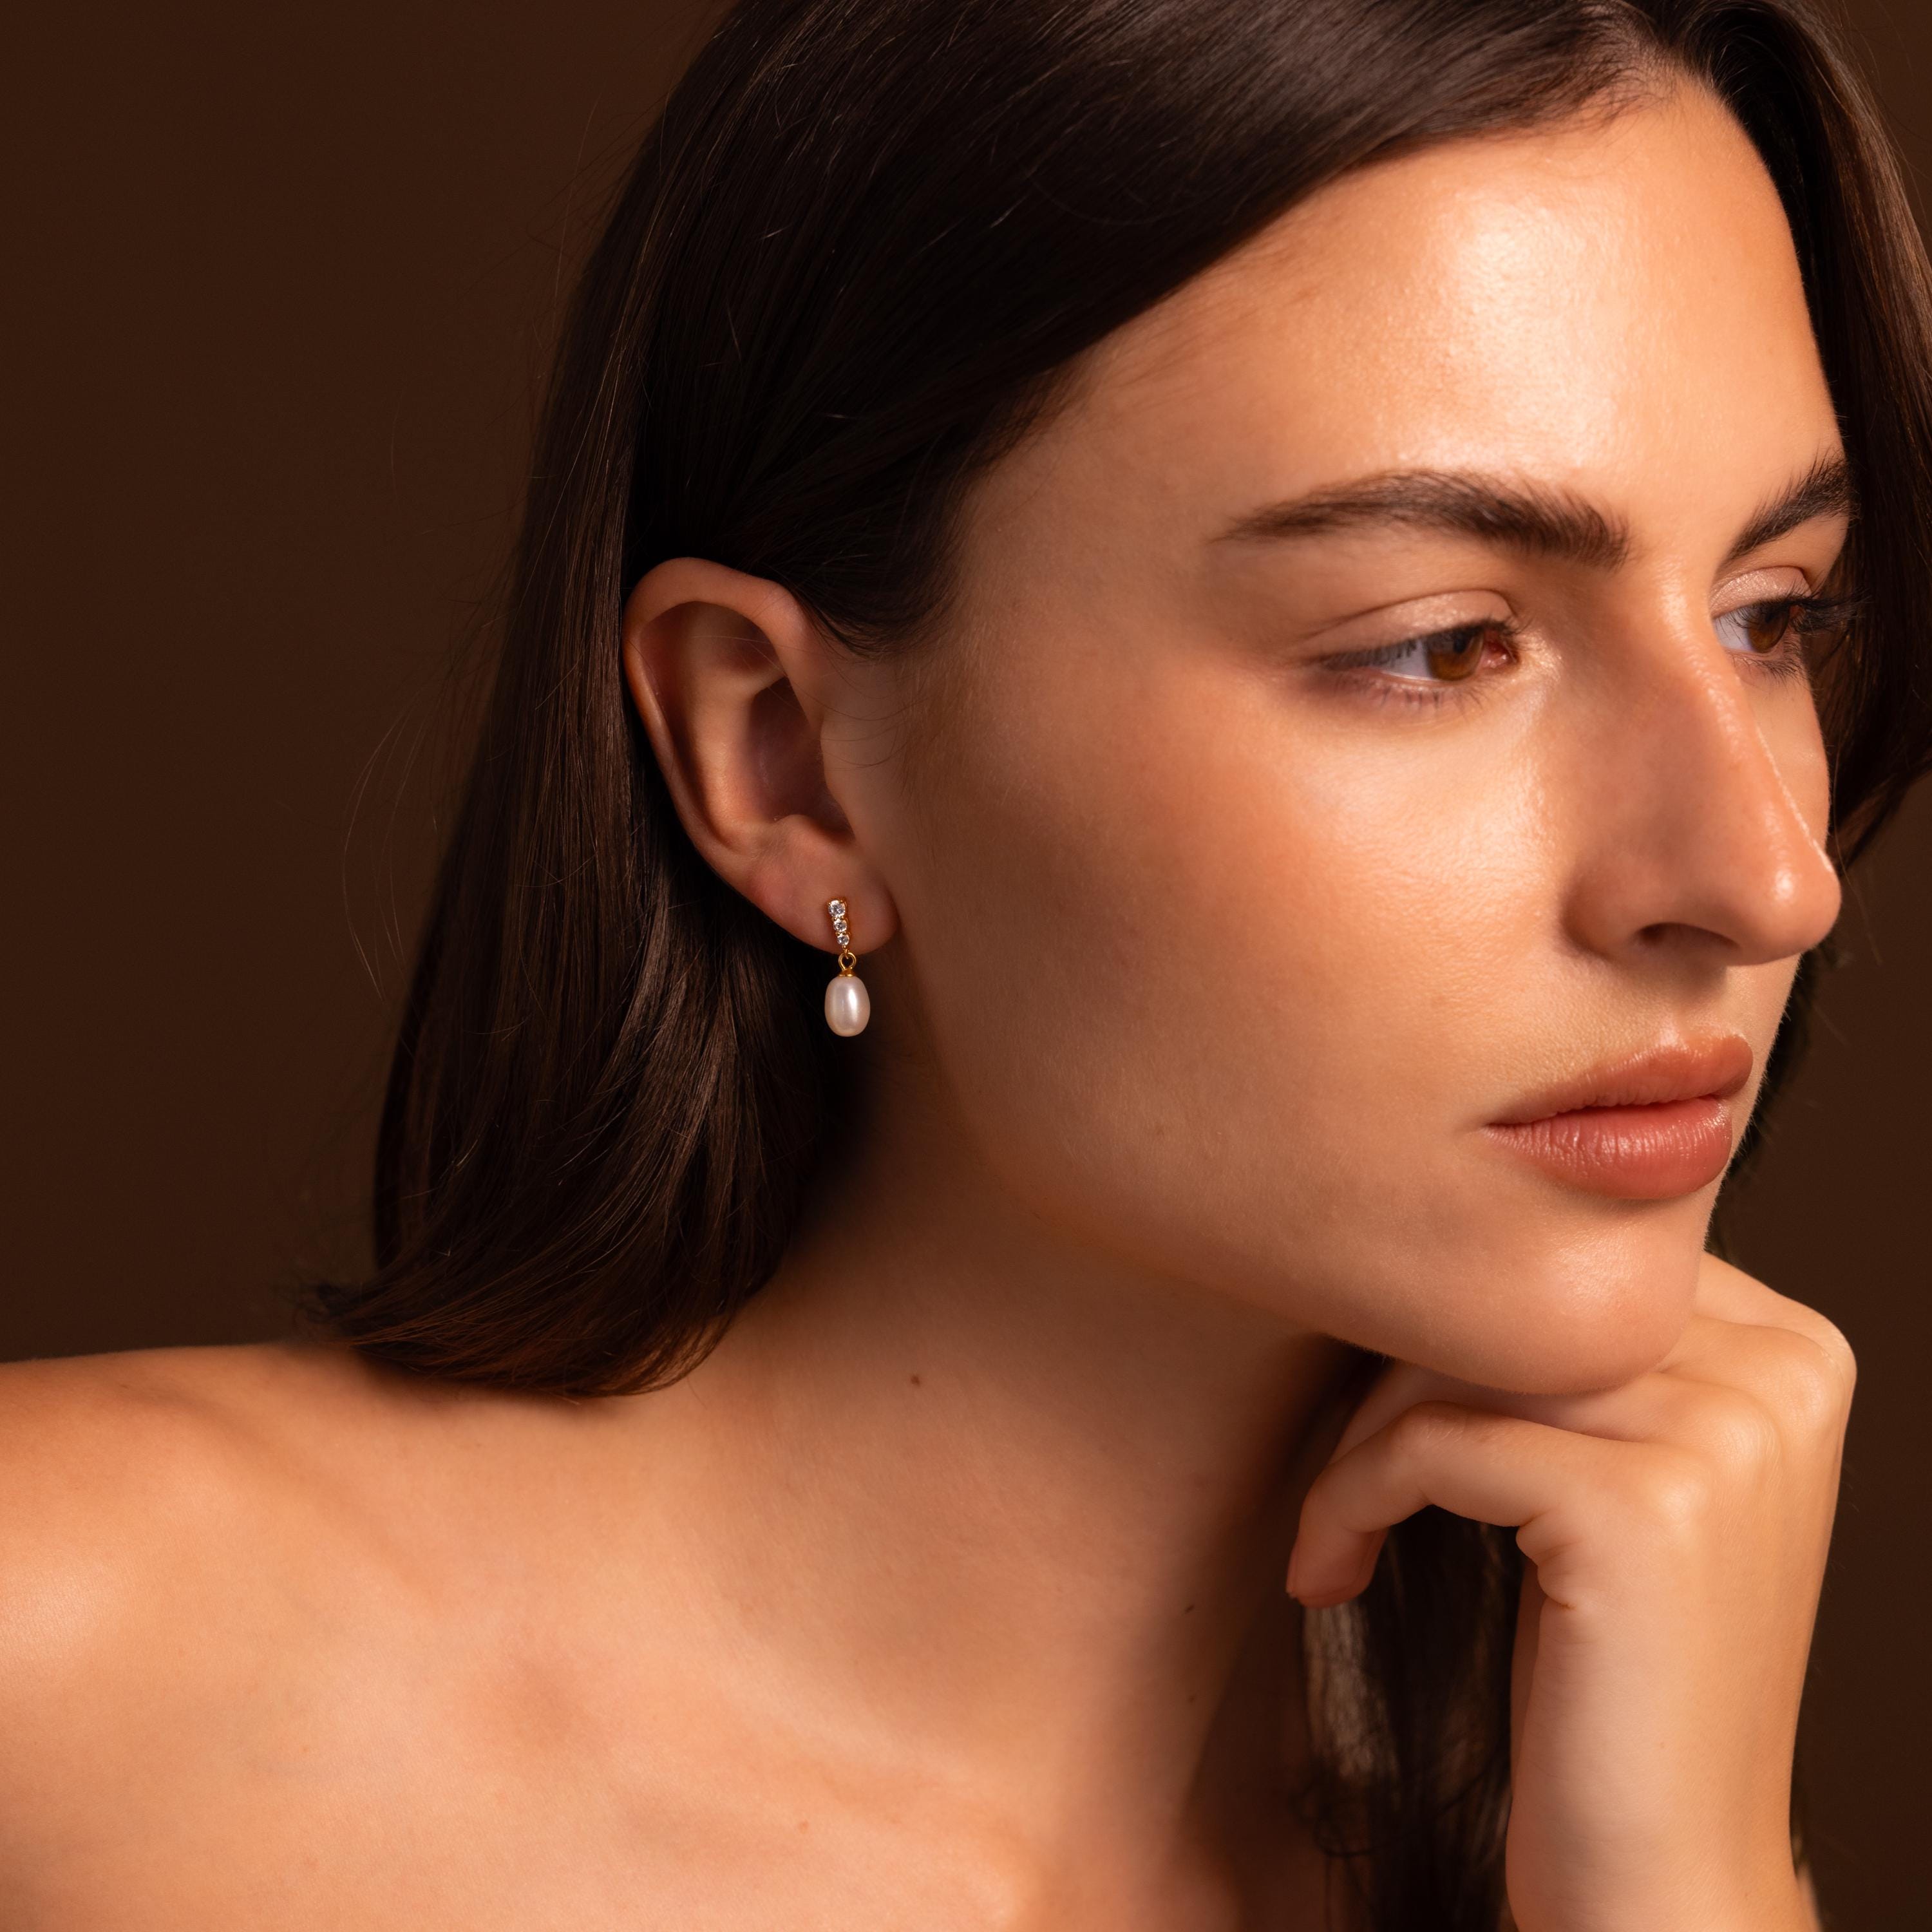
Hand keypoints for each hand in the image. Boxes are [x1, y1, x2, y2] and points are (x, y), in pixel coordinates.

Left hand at [1285, 1253, 1850, 1931]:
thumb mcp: (1623, 1477)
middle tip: (1343, 1481)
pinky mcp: (1643, 1510)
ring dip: (1361, 1445)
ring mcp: (1724, 1437)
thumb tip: (1430, 1251)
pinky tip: (1330, 1572)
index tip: (1389, 1420)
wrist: (1663, 1870)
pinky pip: (1432, 1445)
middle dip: (1397, 1382)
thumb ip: (1584, 1357)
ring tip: (1334, 1532)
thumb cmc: (1611, 1672)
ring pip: (1458, 1361)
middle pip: (1511, 1305)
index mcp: (1794, 1350)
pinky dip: (1350, 1499)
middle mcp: (1782, 1376)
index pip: (1564, 1267)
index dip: (1453, 1333)